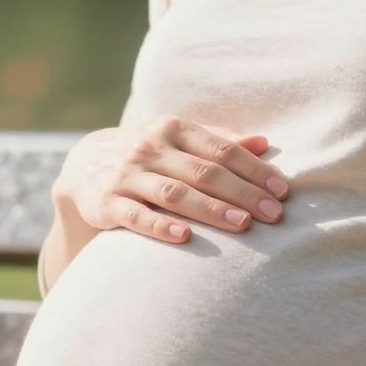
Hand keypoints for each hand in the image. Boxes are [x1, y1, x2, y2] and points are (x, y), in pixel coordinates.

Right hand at [54, 117, 289, 244]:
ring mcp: (127, 175)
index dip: (254, 169)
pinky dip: (160, 226)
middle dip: (242, 193)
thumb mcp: (177, 138)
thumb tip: (264, 142)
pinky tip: (185, 237)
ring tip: (242, 224)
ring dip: (210, 209)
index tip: (282, 190)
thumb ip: (218, 141)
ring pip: (174, 193)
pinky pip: (136, 216)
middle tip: (274, 213)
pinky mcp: (107, 203)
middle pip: (204, 172)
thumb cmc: (147, 153)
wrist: (82, 165)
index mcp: (173, 129)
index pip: (221, 150)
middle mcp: (150, 148)